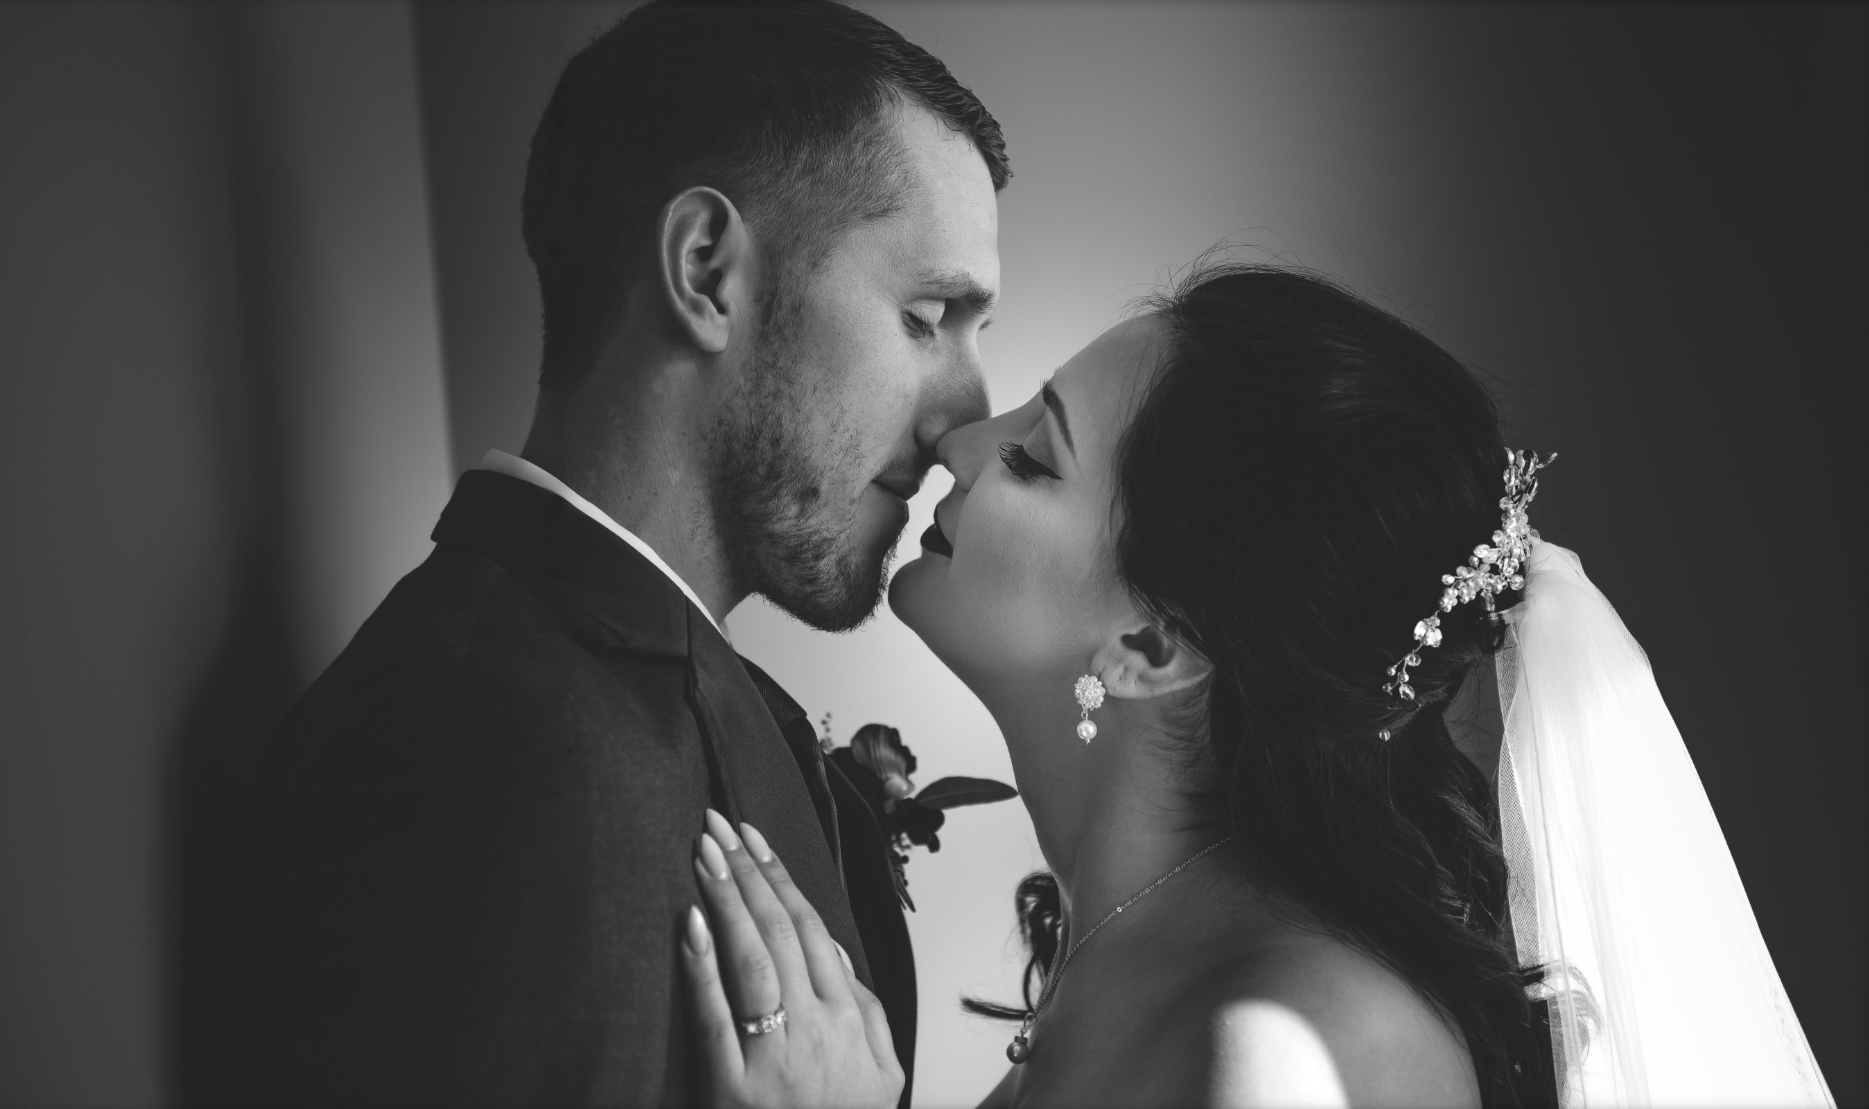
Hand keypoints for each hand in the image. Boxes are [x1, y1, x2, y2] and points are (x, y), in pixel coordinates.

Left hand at [682, 809, 903, 1108]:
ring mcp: (774, 1061)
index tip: (754, 838)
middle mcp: (817, 1034)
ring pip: (752, 961)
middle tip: (717, 824)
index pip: (813, 930)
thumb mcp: (880, 1075)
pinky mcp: (731, 1090)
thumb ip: (866, 1010)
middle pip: (780, 933)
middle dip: (748, 871)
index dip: (781, 878)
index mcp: (852, 1024)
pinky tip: (689, 922)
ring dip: (726, 898)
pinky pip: (715, 1016)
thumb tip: (832, 948)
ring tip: (703, 853)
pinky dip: (701, 965)